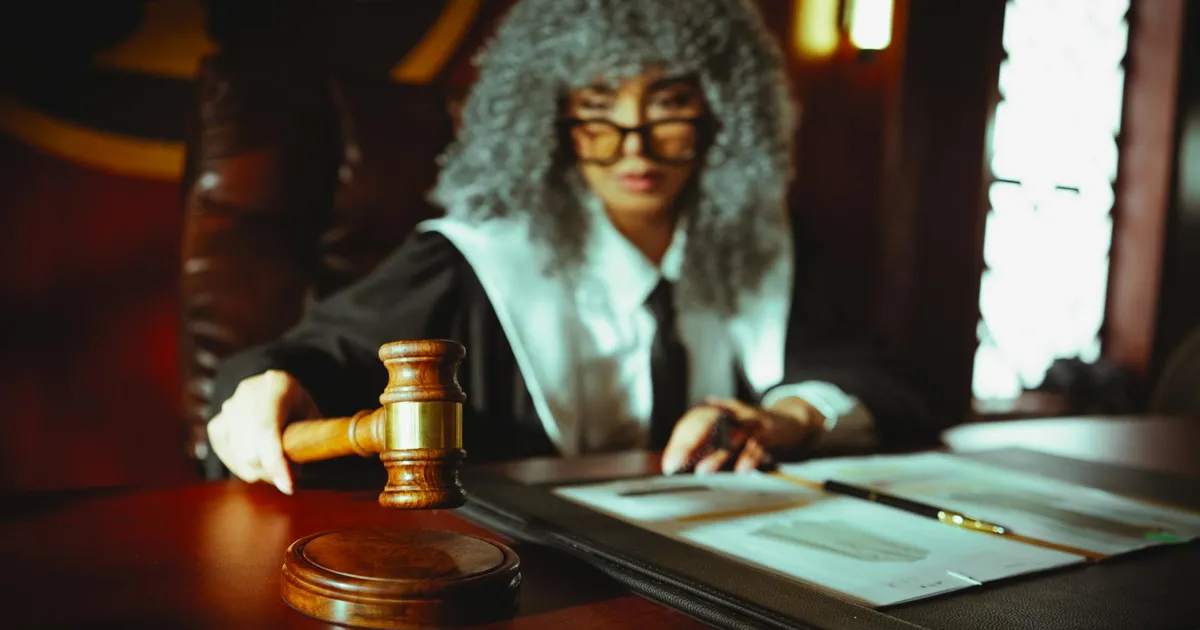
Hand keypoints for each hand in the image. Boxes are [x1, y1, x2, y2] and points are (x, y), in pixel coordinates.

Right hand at [206, 370, 319, 494]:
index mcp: (278, 385)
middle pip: (251, 449)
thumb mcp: (313, 414)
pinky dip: (243, 467)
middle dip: (273, 471)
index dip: (275, 461)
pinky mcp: (217, 424)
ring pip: (240, 456)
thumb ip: (312, 437)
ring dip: (260, 470)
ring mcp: (229, 408)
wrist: (272, 388)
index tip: (288, 487)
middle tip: (289, 477)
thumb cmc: (298, 406)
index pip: (268, 429)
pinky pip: (228, 457)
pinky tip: (258, 463)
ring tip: (277, 464)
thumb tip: (297, 469)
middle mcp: (248, 393)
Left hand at [660, 397, 825, 474]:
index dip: (678, 443)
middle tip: (676, 464)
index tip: (670, 465)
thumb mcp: (722, 433)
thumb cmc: (746, 431)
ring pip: (730, 434)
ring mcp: (749, 420)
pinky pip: (757, 444)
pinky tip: (742, 470)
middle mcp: (730, 411)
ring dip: (716, 454)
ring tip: (703, 471)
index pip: (691, 422)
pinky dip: (749, 457)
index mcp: (714, 409)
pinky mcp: (768, 432)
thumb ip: (700, 446)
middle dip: (689, 444)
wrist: (786, 422)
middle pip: (706, 422)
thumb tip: (673, 465)